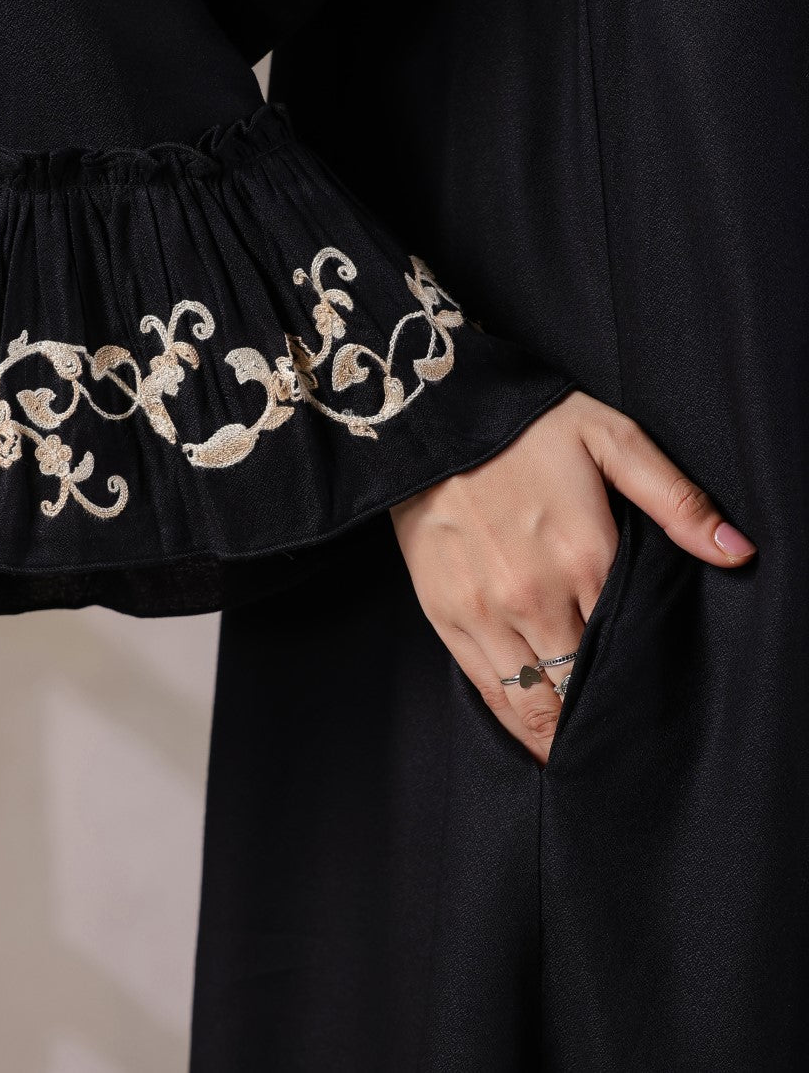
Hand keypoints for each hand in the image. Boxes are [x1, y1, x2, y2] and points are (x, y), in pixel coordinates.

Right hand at [389, 387, 755, 765]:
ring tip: (583, 755)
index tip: (658, 704)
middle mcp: (535, 595)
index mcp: (586, 557)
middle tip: (626, 744)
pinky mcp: (444, 614)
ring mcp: (485, 610)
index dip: (643, 681)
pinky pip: (486, 690)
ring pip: (533, 704)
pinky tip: (536, 736)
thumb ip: (676, 500)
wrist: (434, 415)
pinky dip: (514, 721)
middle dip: (605, 719)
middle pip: (582, 687)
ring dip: (560, 735)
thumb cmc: (528, 425)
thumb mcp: (613, 440)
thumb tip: (738, 552)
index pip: (627, 649)